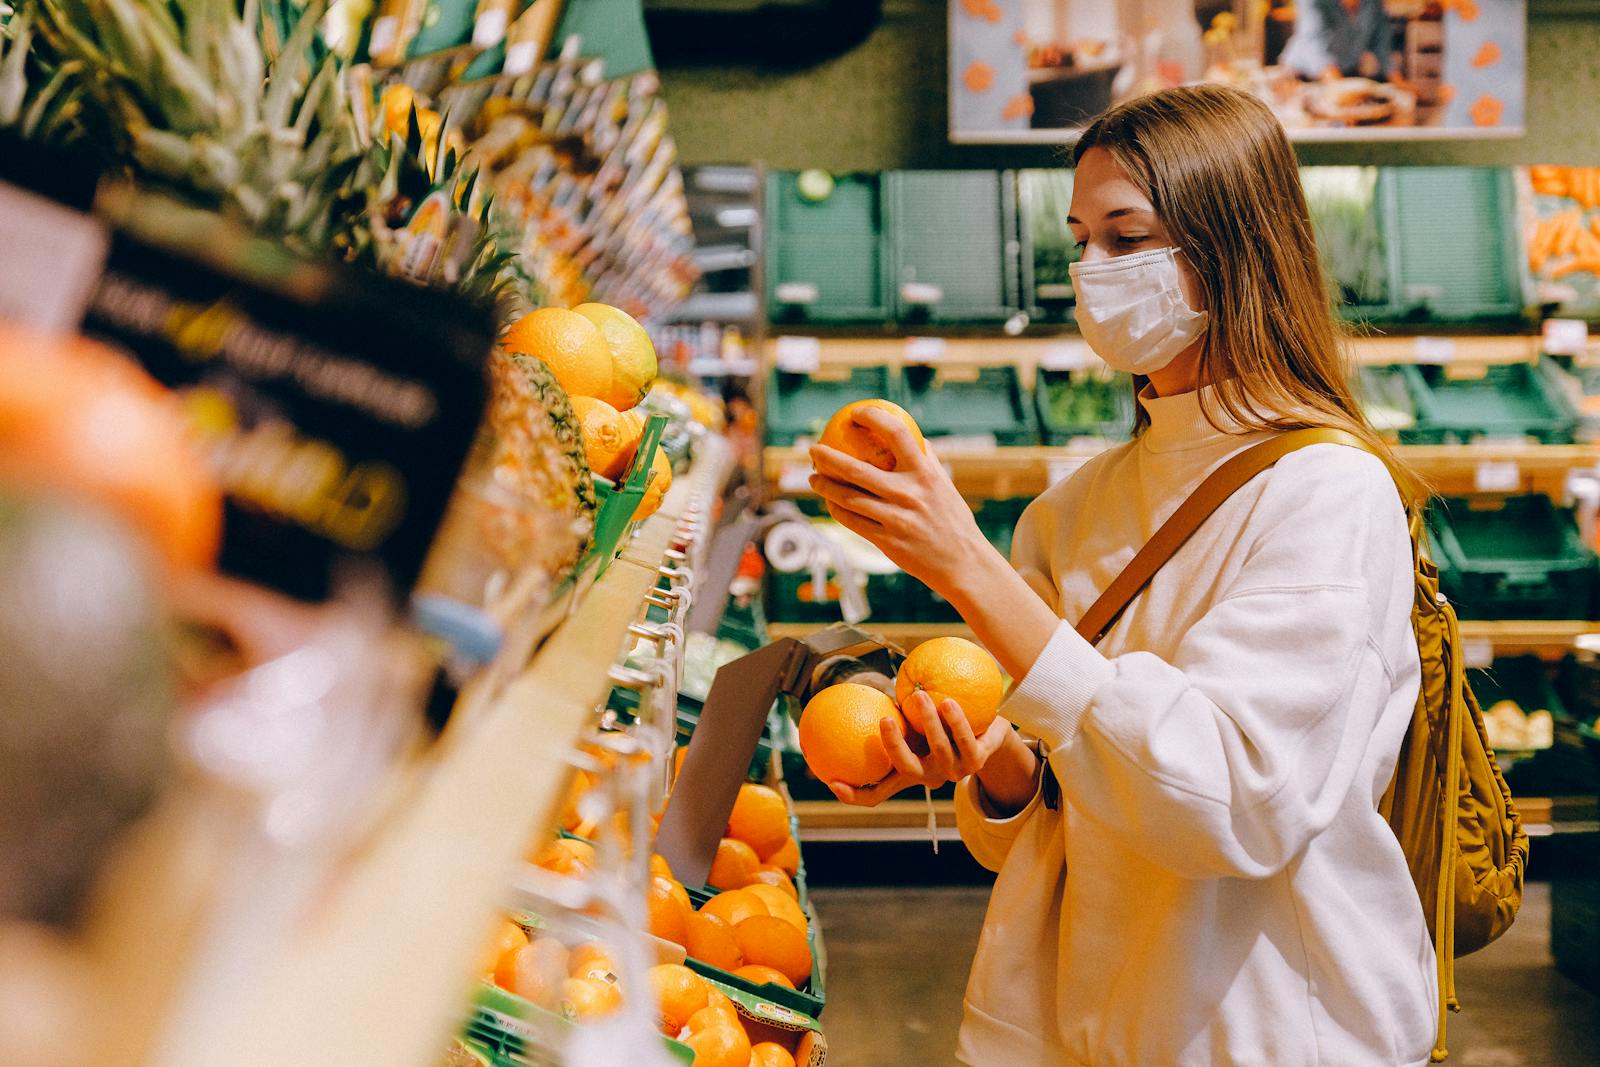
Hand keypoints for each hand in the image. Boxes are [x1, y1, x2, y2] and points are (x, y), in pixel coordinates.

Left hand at [808, 407, 993, 594]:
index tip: (856, 413)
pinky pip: (852, 521)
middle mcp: (909, 493)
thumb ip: (927, 460)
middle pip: (856, 469)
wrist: (962, 563)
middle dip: (828, 456)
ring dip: (824, 486)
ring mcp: (896, 518)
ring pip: (847, 497)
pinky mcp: (886, 541)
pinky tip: (829, 503)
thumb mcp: (944, 486)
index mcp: (925, 473)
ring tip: (814, 478)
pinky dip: (836, 510)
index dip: (873, 418)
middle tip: (814, 449)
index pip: (897, 433)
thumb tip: (911, 436)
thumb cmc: (952, 520)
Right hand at [828, 691, 1012, 806]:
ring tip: (919, 695)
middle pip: (907, 768)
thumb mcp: (915, 726)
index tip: (831, 782)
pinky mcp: (979, 760)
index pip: (877, 793)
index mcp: (910, 772)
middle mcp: (930, 776)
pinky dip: (956, 720)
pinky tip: (949, 701)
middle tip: (885, 719)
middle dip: (895, 746)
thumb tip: (854, 696)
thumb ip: (893, 719)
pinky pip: (965, 740)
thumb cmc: (945, 725)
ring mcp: (955, 771)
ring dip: (928, 722)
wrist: (992, 731)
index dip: (853, 795)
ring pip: (939, 750)